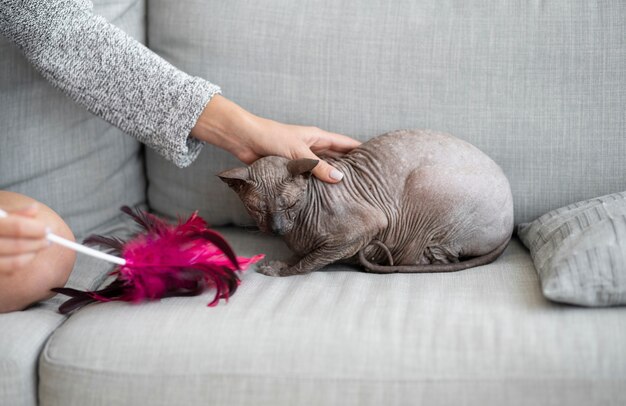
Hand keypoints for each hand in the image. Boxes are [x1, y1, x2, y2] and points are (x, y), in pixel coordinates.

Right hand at [0, 204, 48, 273]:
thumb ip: (15, 213)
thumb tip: (34, 209)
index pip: (17, 227)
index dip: (35, 228)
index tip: (47, 229)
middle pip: (17, 245)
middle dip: (38, 243)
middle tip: (49, 240)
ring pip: (15, 262)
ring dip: (33, 254)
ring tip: (40, 246)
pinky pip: (10, 270)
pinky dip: (23, 262)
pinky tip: (28, 255)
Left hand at [191, 95, 360, 182]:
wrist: (244, 139)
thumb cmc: (271, 138)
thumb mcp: (299, 152)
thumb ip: (318, 166)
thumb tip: (340, 178)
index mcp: (318, 137)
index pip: (346, 143)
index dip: (361, 150)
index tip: (376, 160)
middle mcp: (313, 148)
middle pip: (337, 158)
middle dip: (349, 169)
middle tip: (365, 184)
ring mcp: (302, 159)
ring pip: (322, 170)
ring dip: (331, 180)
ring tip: (347, 195)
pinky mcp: (291, 169)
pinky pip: (308, 178)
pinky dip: (315, 186)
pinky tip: (322, 198)